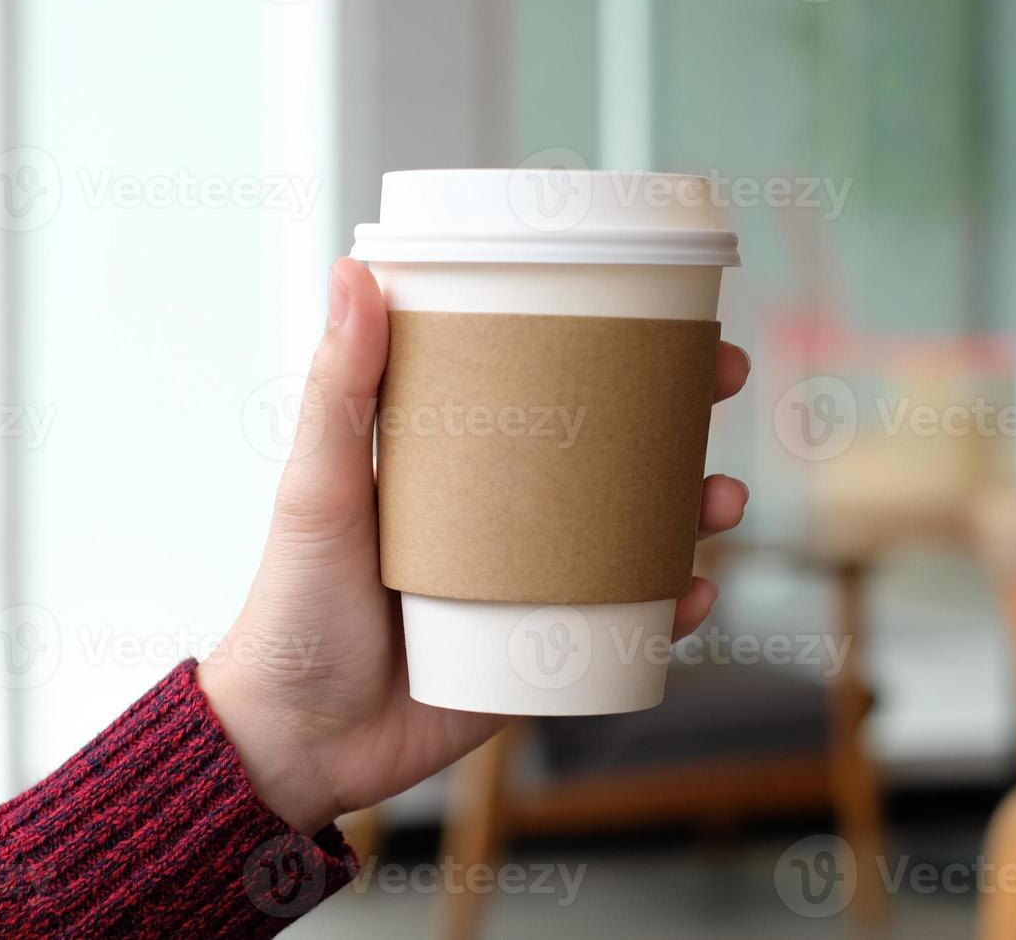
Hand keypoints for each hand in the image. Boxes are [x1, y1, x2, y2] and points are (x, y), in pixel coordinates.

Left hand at [199, 259, 749, 833]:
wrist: (298, 743)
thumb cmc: (292, 610)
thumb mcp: (316, 490)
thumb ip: (338, 391)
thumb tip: (354, 272)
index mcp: (454, 466)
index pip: (542, 387)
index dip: (605, 349)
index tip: (658, 312)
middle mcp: (502, 519)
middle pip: (606, 453)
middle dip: (676, 417)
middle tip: (722, 382)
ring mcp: (530, 585)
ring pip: (633, 534)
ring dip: (692, 510)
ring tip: (724, 499)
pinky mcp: (544, 654)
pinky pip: (624, 624)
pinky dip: (668, 609)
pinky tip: (697, 592)